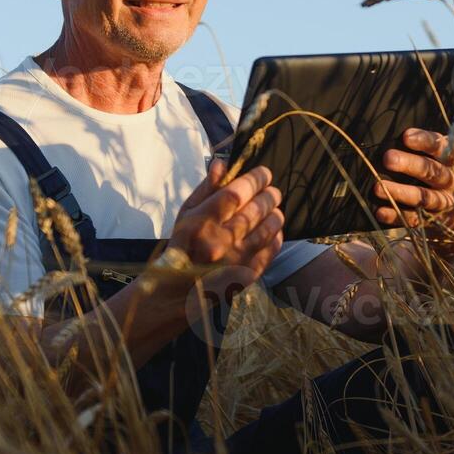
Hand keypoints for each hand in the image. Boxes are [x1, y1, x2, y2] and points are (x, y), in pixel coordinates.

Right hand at [165, 160, 284, 280]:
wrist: (179, 290)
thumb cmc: (183, 245)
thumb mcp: (186, 214)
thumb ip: (206, 189)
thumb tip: (222, 163)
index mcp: (201, 223)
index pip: (235, 194)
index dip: (254, 180)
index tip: (264, 173)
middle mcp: (219, 242)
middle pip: (254, 210)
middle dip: (269, 196)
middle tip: (273, 191)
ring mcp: (234, 261)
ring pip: (266, 230)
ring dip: (275, 215)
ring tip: (275, 208)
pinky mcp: (245, 276)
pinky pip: (269, 252)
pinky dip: (275, 237)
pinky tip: (274, 230)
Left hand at [372, 127, 453, 257]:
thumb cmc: (442, 171)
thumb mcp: (443, 155)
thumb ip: (430, 142)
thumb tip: (406, 130)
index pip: (442, 148)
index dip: (425, 141)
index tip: (406, 136)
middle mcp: (453, 181)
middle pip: (434, 172)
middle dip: (410, 164)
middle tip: (388, 158)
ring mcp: (446, 203)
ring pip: (425, 197)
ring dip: (401, 192)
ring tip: (377, 187)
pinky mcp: (436, 222)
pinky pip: (416, 219)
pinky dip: (398, 215)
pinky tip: (381, 212)